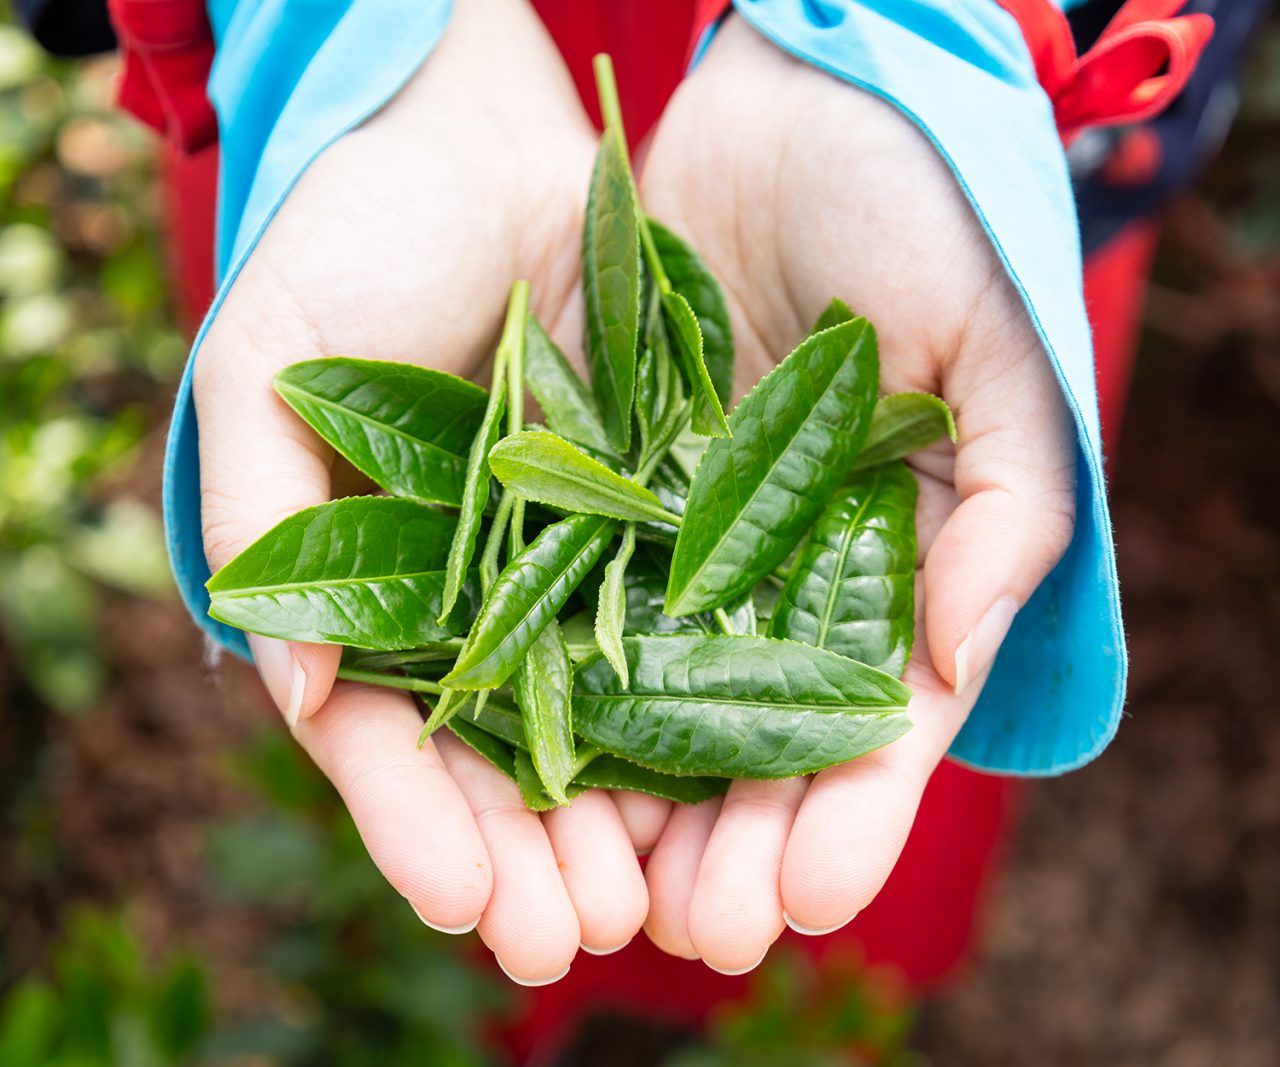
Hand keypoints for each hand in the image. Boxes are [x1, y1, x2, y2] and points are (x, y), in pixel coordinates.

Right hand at [195, 0, 666, 981]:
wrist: (472, 138)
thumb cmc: (347, 238)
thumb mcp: (264, 366)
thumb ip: (263, 520)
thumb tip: (294, 689)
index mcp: (376, 588)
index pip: (391, 740)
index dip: (420, 825)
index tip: (466, 901)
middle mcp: (486, 594)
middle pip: (509, 758)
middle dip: (538, 855)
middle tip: (576, 942)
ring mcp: (581, 558)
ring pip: (608, 715)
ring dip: (633, 817)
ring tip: (663, 907)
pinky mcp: (667, 510)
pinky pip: (691, 616)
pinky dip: (712, 701)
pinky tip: (740, 779)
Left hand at [635, 17, 1075, 970]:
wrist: (797, 104)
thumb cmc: (923, 213)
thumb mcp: (998, 354)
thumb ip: (1002, 510)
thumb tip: (945, 660)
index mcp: (887, 558)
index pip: (875, 719)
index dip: (851, 814)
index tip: (811, 897)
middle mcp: (779, 564)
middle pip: (755, 733)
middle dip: (731, 837)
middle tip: (697, 931)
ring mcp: (681, 529)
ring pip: (652, 689)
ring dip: (632, 796)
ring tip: (604, 890)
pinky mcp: (591, 479)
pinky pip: (566, 587)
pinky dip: (546, 673)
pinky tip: (525, 760)